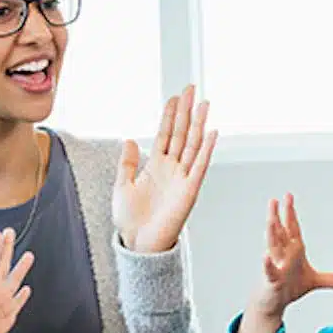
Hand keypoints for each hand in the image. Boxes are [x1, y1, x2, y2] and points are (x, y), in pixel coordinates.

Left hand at [113, 85, 217, 253]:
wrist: (138, 243)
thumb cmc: (131, 220)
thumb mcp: (121, 185)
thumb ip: (127, 162)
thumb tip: (129, 140)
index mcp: (155, 166)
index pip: (165, 134)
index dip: (169, 115)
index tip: (174, 97)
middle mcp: (171, 168)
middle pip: (180, 133)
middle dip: (185, 111)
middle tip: (191, 89)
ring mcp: (182, 177)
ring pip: (192, 144)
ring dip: (198, 124)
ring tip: (203, 104)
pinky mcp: (189, 190)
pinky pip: (199, 165)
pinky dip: (206, 149)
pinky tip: (211, 132)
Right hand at [251, 194, 332, 320]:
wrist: (273, 303)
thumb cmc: (288, 287)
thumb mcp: (313, 282)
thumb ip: (329, 279)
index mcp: (292, 251)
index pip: (291, 228)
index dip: (290, 213)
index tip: (288, 197)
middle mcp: (282, 255)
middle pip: (279, 232)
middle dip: (278, 216)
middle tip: (275, 200)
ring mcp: (275, 266)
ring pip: (273, 247)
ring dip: (272, 233)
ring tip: (270, 219)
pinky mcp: (271, 280)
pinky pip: (269, 271)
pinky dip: (268, 264)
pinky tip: (265, 256)